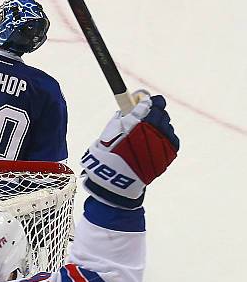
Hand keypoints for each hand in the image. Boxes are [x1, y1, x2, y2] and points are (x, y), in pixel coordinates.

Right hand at [81, 92, 178, 208]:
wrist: (115, 181)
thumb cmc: (108, 154)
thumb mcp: (109, 131)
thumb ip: (124, 116)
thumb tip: (137, 103)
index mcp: (135, 124)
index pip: (149, 104)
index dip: (148, 101)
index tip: (144, 100)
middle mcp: (150, 132)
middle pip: (160, 113)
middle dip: (155, 111)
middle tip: (148, 114)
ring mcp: (161, 144)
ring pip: (168, 126)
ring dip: (161, 125)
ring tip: (151, 131)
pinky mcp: (167, 155)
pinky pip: (173, 140)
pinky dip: (167, 137)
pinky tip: (158, 140)